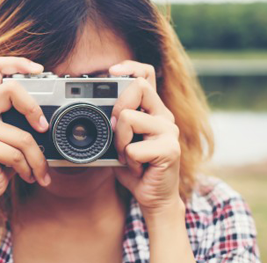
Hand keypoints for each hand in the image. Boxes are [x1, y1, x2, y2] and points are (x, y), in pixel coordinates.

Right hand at [0, 57, 51, 206]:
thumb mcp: (13, 134)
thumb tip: (50, 117)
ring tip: (40, 170)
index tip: (40, 70)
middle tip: (44, 127)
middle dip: (34, 109)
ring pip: (22, 136)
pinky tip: (27, 175)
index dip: (18, 62)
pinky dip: (28, 169)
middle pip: (11, 89)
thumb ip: (22, 119)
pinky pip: (16, 155)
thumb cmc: (1, 160)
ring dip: (38, 159)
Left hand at [109, 60, 183, 215]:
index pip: (146, 76)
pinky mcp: (170, 150)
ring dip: (119, 141)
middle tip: (117, 134)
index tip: (112, 71)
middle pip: (137, 87)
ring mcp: (169, 131)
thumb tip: (96, 106)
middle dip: (116, 109)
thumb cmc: (135, 167)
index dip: (130, 68)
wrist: (153, 197)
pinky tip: (138, 168)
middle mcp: (164, 116)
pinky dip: (128, 161)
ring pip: (128, 118)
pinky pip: (133, 148)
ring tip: (129, 156)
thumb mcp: (119, 140)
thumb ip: (114, 121)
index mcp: (152, 110)